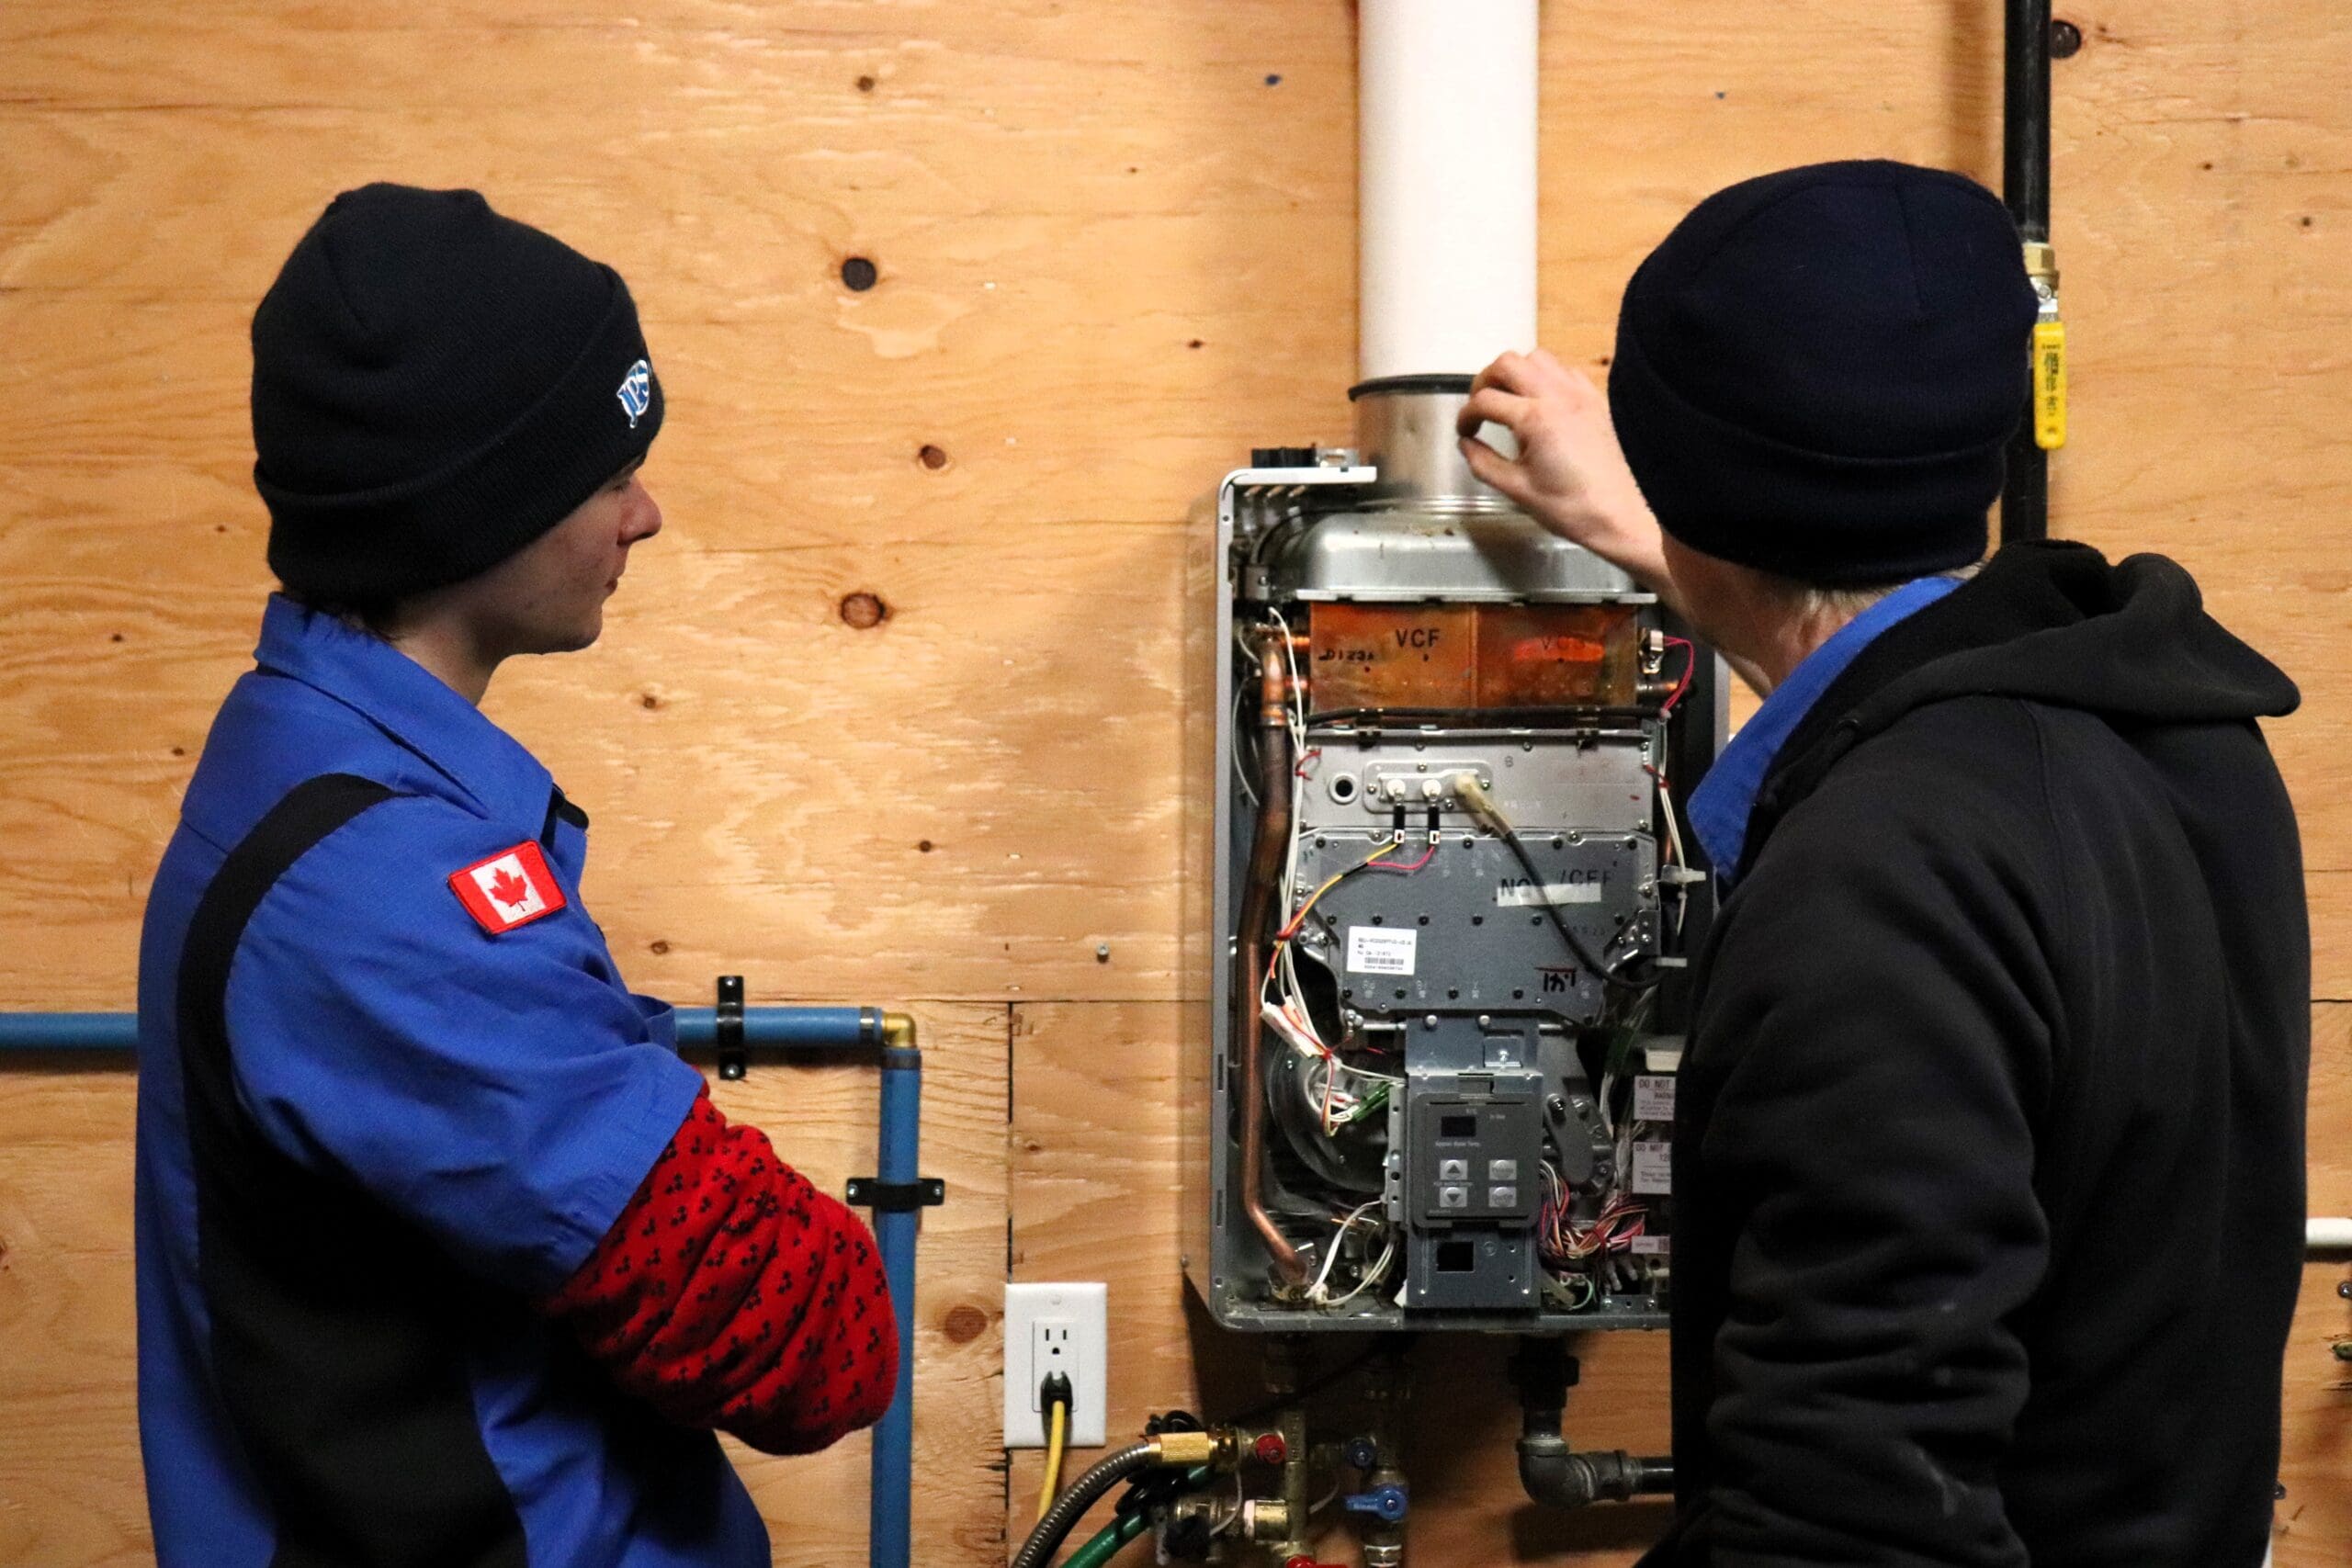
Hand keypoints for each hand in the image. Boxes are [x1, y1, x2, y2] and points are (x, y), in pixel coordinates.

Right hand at [1456, 349, 1669, 595]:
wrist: (1621, 514)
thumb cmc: (1569, 508)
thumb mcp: (1516, 490)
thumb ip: (1483, 462)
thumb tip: (1465, 443)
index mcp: (1535, 419)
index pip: (1485, 400)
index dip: (1466, 416)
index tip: (1464, 432)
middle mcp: (1557, 395)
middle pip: (1508, 363)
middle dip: (1485, 381)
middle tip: (1480, 407)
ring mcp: (1580, 393)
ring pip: (1537, 358)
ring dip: (1516, 373)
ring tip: (1509, 399)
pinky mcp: (1595, 398)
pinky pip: (1564, 370)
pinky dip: (1544, 377)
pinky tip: (1541, 401)